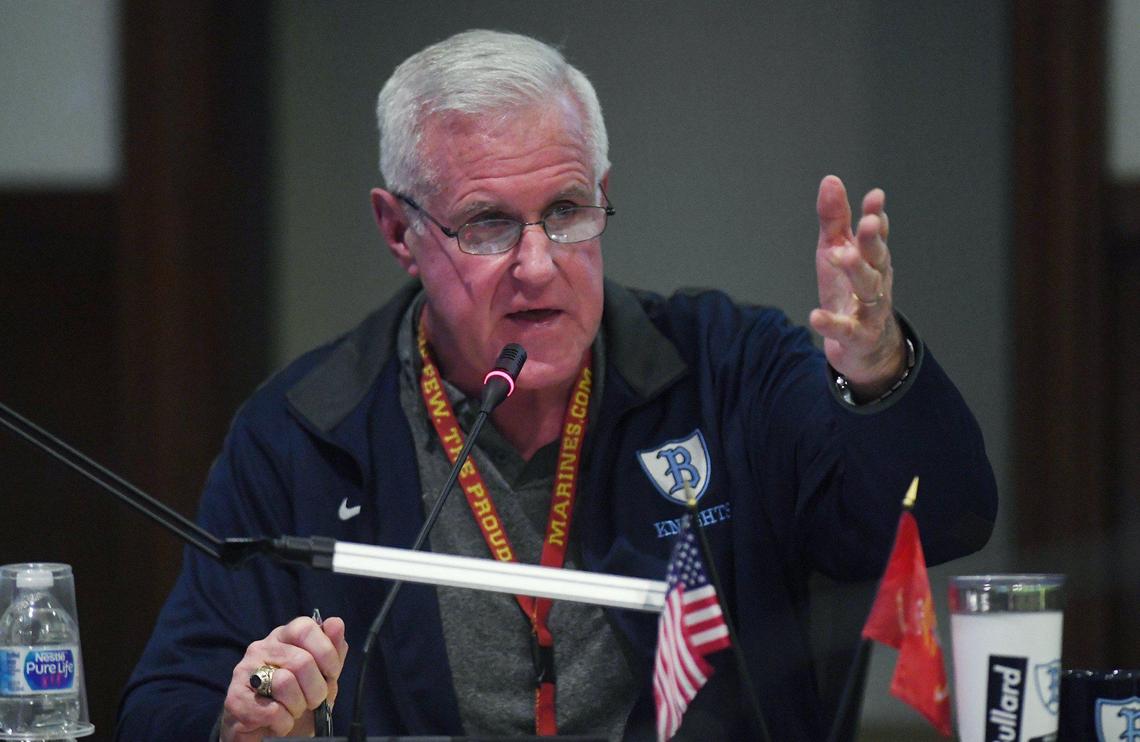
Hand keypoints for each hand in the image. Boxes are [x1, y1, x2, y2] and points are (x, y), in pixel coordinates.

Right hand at [221, 615, 347, 740]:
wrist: (270, 734)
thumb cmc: (298, 700)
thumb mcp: (323, 677)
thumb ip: (333, 651)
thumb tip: (335, 623)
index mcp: (284, 637)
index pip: (305, 627)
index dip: (326, 653)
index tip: (331, 674)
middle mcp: (261, 647)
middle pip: (301, 661)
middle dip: (316, 690)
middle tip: (312, 702)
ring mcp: (244, 671)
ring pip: (285, 683)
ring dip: (298, 707)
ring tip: (293, 711)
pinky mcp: (234, 699)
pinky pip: (271, 711)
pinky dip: (283, 723)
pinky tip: (279, 722)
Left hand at [809, 175, 905, 398]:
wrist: (863, 349)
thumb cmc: (848, 292)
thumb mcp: (837, 252)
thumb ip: (835, 220)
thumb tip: (831, 180)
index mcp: (872, 260)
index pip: (877, 235)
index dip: (877, 216)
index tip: (875, 197)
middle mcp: (877, 282)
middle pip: (877, 259)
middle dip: (873, 241)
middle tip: (867, 223)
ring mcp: (870, 311)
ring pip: (869, 290)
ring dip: (857, 272)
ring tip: (843, 256)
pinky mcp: (859, 338)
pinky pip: (846, 330)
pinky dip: (832, 323)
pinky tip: (816, 315)